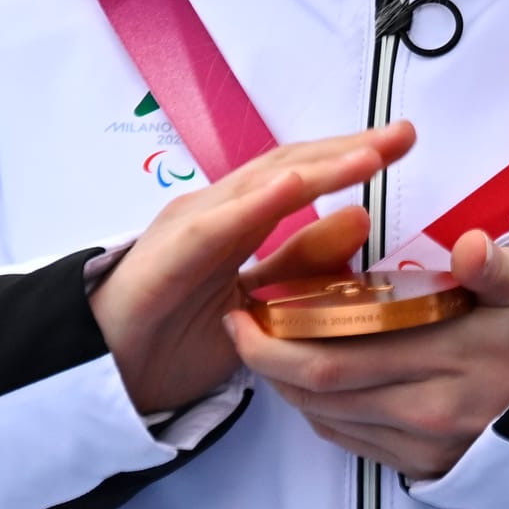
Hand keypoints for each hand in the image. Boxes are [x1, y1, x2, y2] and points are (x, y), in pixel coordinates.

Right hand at [88, 121, 414, 413]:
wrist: (106, 373)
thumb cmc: (176, 334)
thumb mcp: (260, 299)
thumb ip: (302, 261)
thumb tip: (361, 219)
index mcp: (239, 215)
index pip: (303, 172)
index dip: (352, 155)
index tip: (402, 143)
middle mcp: (218, 207)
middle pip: (291, 165)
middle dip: (349, 149)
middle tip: (403, 136)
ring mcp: (193, 222)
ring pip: (263, 184)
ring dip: (319, 167)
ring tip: (369, 156)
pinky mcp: (172, 251)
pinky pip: (219, 223)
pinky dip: (258, 202)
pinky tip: (295, 186)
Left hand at [226, 231, 508, 479]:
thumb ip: (497, 266)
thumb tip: (470, 248)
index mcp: (443, 361)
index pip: (333, 356)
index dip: (277, 337)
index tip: (246, 304)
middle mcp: (425, 412)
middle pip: (319, 392)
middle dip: (266, 360)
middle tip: (238, 322)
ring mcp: (423, 447)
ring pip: (328, 420)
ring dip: (288, 385)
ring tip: (266, 343)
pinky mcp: (425, 469)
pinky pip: (352, 442)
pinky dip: (319, 411)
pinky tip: (311, 378)